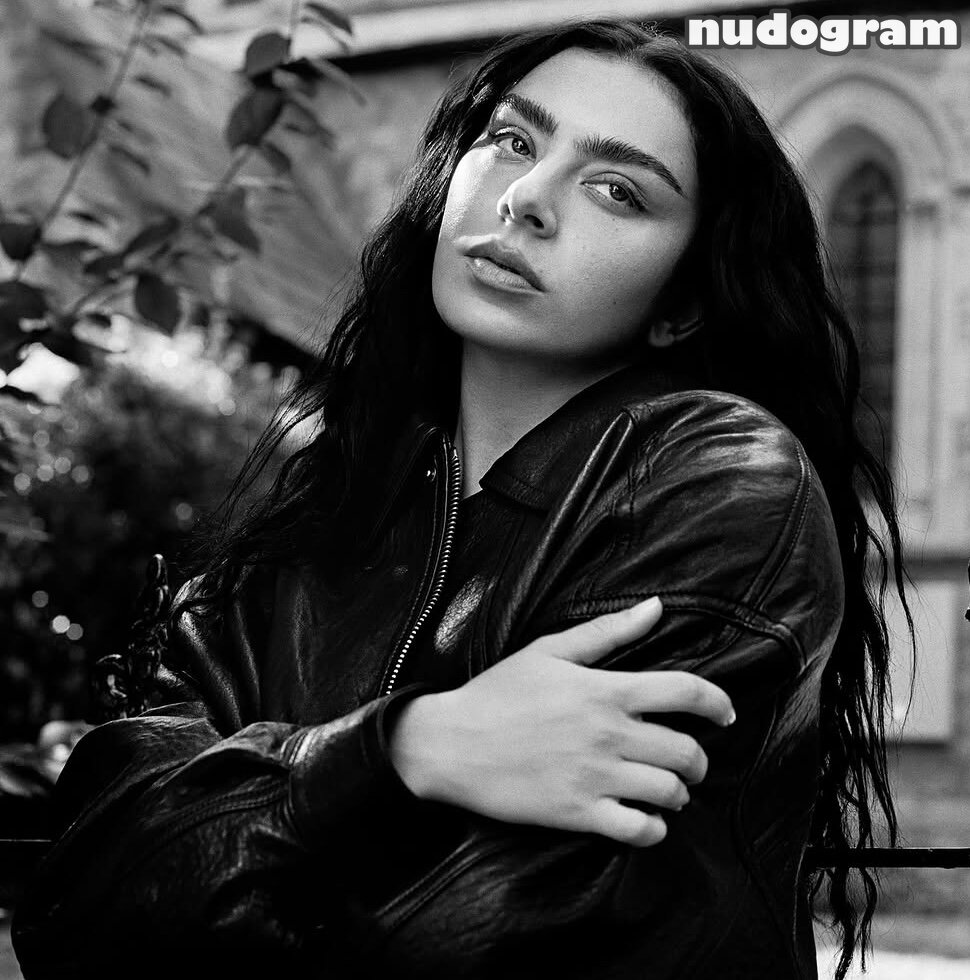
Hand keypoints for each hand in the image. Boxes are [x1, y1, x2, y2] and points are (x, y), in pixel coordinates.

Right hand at [388, 597, 734, 846]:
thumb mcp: (550, 650)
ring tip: (670, 791)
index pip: (685, 692)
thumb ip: (607, 632)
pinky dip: (654, 829)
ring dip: (680, 793)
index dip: (718, 703)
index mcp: (606, 690)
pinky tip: (647, 820)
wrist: (451, 743)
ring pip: (669, 792)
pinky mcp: (579, 813)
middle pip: (686, 750)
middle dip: (700, 759)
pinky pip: (638, 831)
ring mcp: (595, 777)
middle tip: (693, 762)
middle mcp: (609, 734)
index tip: (727, 714)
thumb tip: (655, 608)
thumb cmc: (498, 693)